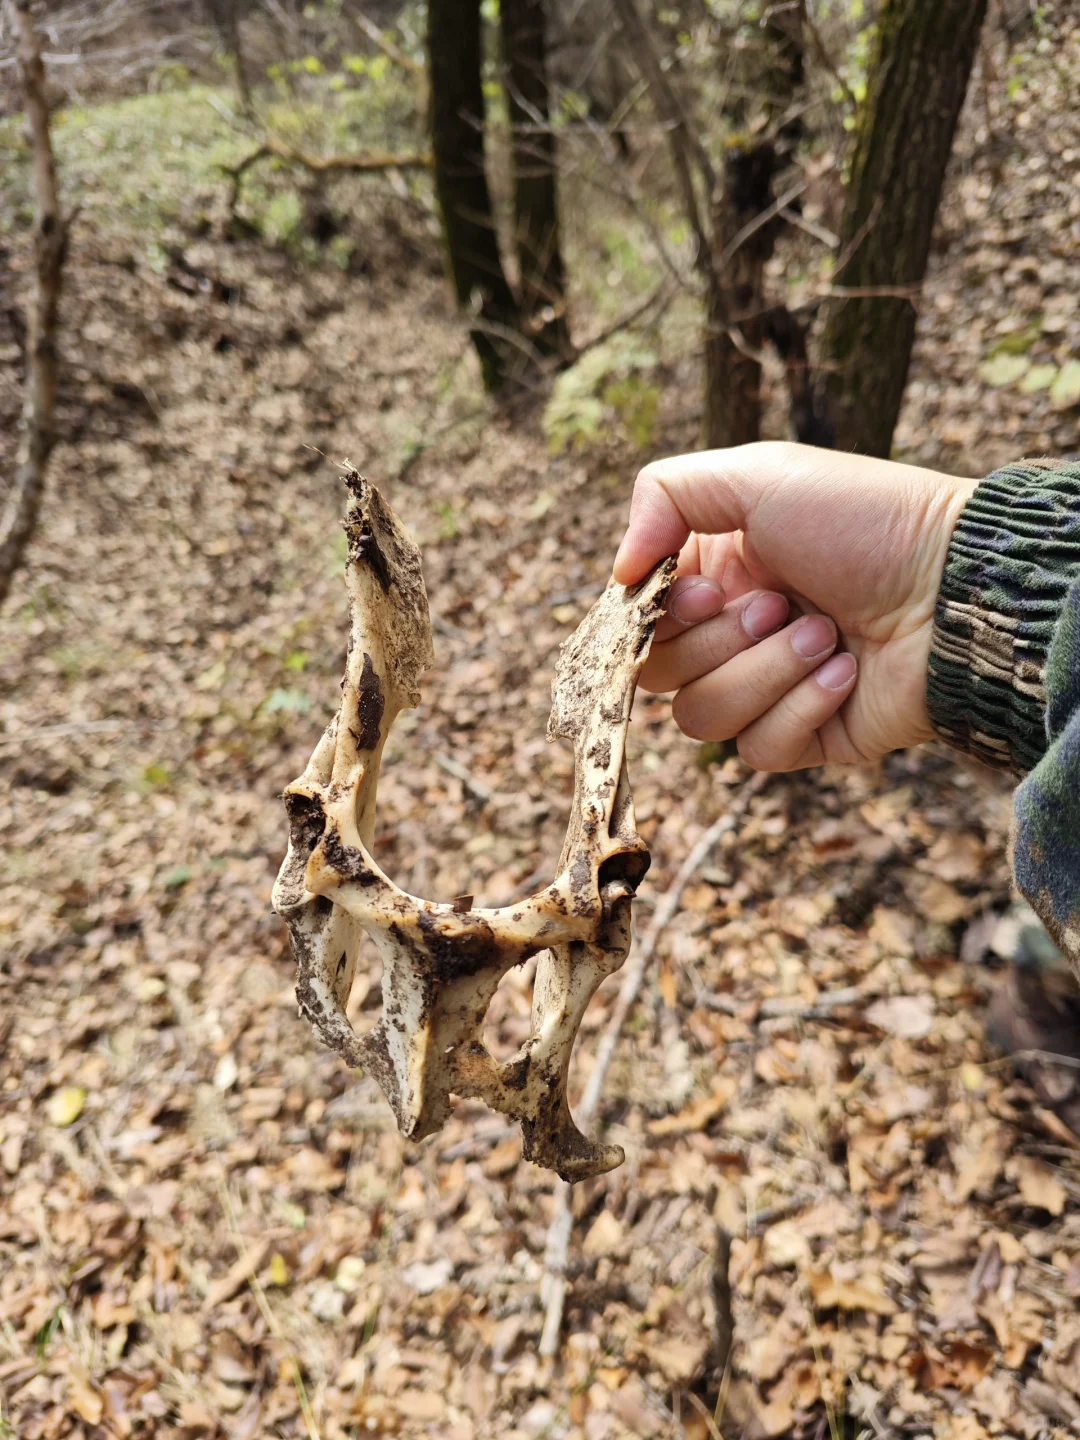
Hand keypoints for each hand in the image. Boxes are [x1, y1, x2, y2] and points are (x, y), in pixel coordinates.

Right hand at [615, 441, 976, 769]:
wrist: (955, 585)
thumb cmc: (863, 522)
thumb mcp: (758, 474)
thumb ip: (665, 496)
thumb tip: (618, 574)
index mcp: (715, 574)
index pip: (639, 623)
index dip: (660, 617)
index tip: (709, 588)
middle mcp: (734, 635)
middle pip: (661, 676)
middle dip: (723, 640)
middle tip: (783, 603)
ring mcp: (768, 690)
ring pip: (703, 721)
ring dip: (766, 672)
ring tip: (826, 635)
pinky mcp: (806, 738)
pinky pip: (760, 752)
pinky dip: (802, 708)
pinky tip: (846, 671)